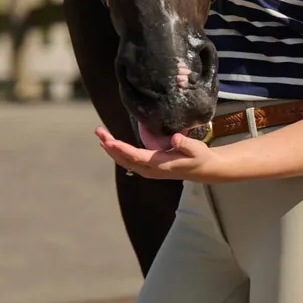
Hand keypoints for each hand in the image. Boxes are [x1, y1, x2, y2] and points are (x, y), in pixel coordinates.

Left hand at [94, 127, 228, 182]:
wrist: (203, 170)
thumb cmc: (199, 157)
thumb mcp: (197, 149)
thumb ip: (185, 144)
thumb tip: (175, 138)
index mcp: (160, 164)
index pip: (136, 157)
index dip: (122, 149)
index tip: (110, 141)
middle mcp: (151, 169)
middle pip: (125, 159)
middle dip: (110, 146)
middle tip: (99, 132)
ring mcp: (148, 170)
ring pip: (125, 161)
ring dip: (112, 149)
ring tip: (101, 135)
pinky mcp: (149, 167)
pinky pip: (129, 160)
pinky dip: (118, 152)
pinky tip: (112, 145)